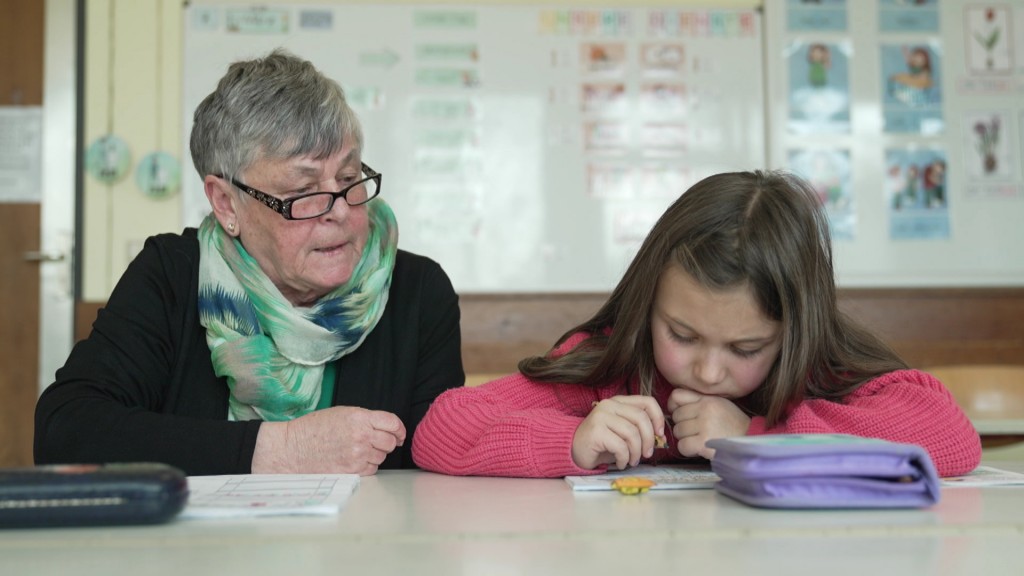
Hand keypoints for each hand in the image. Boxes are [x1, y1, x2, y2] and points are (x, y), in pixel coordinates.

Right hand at [252, 406, 405, 474]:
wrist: (292, 449)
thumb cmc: (313, 429)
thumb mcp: (341, 414)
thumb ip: (365, 419)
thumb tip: (385, 428)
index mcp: (359, 417)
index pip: (392, 423)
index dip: (399, 429)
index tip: (399, 434)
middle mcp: (361, 436)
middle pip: (390, 442)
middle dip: (388, 443)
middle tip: (378, 443)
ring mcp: (357, 455)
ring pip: (381, 457)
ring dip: (375, 455)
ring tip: (357, 450)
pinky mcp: (352, 471)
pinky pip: (371, 470)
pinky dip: (367, 466)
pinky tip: (354, 460)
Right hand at [572, 395, 665, 470]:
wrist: (573, 450)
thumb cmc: (601, 444)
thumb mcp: (623, 433)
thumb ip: (640, 431)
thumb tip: (661, 438)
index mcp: (619, 402)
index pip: (647, 402)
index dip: (658, 418)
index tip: (660, 435)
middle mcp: (609, 405)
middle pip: (641, 418)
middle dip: (649, 440)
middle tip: (647, 454)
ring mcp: (601, 416)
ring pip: (632, 434)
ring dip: (636, 453)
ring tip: (631, 461)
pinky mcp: (596, 431)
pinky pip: (621, 446)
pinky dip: (624, 458)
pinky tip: (620, 463)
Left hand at [667, 388, 749, 459]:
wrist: (750, 441)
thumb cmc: (733, 424)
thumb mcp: (719, 404)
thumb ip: (699, 401)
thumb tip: (673, 407)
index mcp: (707, 399)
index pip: (676, 395)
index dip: (673, 405)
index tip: (680, 414)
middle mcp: (705, 410)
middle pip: (676, 416)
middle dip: (682, 425)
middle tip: (695, 431)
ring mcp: (704, 426)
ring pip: (677, 431)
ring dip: (685, 438)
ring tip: (699, 439)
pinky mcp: (703, 443)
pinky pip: (682, 446)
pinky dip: (687, 449)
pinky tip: (698, 448)